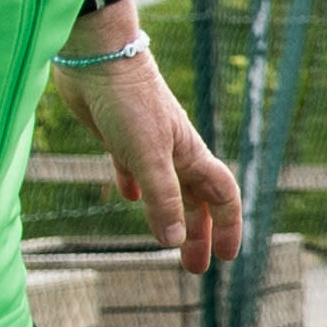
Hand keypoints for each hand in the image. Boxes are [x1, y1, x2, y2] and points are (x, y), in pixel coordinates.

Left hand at [83, 36, 243, 273]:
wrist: (98, 57)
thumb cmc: (129, 102)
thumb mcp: (149, 157)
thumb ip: (163, 199)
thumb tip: (174, 242)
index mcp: (190, 155)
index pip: (222, 197)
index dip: (227, 227)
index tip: (225, 257)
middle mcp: (174, 151)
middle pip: (196, 200)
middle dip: (198, 234)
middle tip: (194, 268)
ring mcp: (146, 143)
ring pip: (167, 188)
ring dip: (170, 216)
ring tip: (165, 242)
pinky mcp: (118, 136)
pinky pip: (133, 169)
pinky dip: (135, 188)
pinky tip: (129, 197)